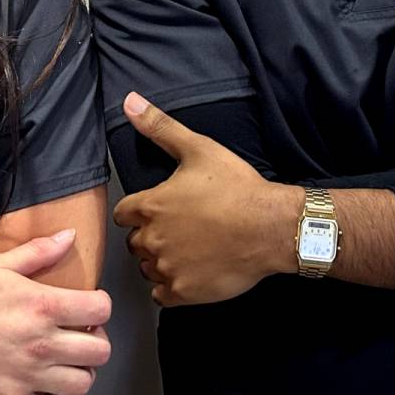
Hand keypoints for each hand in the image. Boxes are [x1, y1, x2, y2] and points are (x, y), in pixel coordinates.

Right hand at [0, 229, 111, 394]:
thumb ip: (38, 251)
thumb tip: (69, 235)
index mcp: (44, 307)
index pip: (101, 309)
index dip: (99, 306)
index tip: (85, 307)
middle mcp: (45, 344)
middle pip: (101, 352)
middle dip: (95, 341)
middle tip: (77, 336)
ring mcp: (30, 376)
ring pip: (83, 384)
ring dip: (77, 372)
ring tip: (61, 363)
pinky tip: (36, 387)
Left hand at [111, 91, 298, 305]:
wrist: (271, 227)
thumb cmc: (236, 187)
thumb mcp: (198, 148)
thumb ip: (160, 127)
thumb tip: (129, 101)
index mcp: (150, 206)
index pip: (123, 214)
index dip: (138, 211)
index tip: (160, 210)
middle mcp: (152, 239)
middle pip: (135, 242)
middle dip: (150, 236)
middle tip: (179, 229)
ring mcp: (167, 268)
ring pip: (148, 268)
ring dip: (160, 261)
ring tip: (188, 249)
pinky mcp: (183, 293)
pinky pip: (161, 294)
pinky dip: (171, 286)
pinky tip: (192, 272)